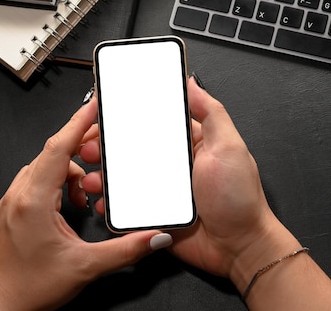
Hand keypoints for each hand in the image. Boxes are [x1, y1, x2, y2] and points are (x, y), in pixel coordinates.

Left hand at [0, 97, 171, 310]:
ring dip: (69, 173)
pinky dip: (57, 186)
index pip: (57, 147)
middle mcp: (18, 195)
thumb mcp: (85, 268)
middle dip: (80, 149)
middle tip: (103, 150)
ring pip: (44, 169)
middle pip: (52, 154)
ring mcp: (12, 202)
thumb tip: (154, 237)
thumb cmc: (26, 289)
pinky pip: (36, 183)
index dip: (79, 123)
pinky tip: (70, 208)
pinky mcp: (11, 211)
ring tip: (86, 197)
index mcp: (33, 200)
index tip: (95, 105)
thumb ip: (125, 250)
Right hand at [78, 78, 298, 287]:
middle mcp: (173, 166)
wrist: (240, 247)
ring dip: (104, 175)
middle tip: (90, 146)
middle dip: (107, 147)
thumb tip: (191, 83)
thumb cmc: (239, 199)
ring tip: (92, 176)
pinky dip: (112, 203)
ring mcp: (162, 191)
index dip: (129, 118)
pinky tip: (103, 200)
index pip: (154, 124)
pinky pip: (128, 206)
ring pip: (125, 178)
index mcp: (189, 144)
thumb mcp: (228, 147)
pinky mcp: (155, 214)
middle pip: (132, 150)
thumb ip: (210, 113)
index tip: (107, 114)